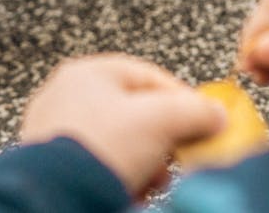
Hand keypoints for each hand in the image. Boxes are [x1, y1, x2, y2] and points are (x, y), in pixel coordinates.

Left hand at [20, 54, 225, 197]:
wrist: (57, 196)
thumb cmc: (101, 148)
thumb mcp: (161, 121)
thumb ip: (196, 111)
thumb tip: (217, 115)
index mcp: (89, 72)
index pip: (149, 76)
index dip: (182, 99)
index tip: (203, 120)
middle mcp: (66, 94)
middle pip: (133, 110)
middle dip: (163, 137)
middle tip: (180, 155)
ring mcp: (54, 128)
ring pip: (116, 140)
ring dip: (143, 160)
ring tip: (155, 180)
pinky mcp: (51, 161)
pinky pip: (96, 162)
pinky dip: (118, 174)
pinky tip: (131, 190)